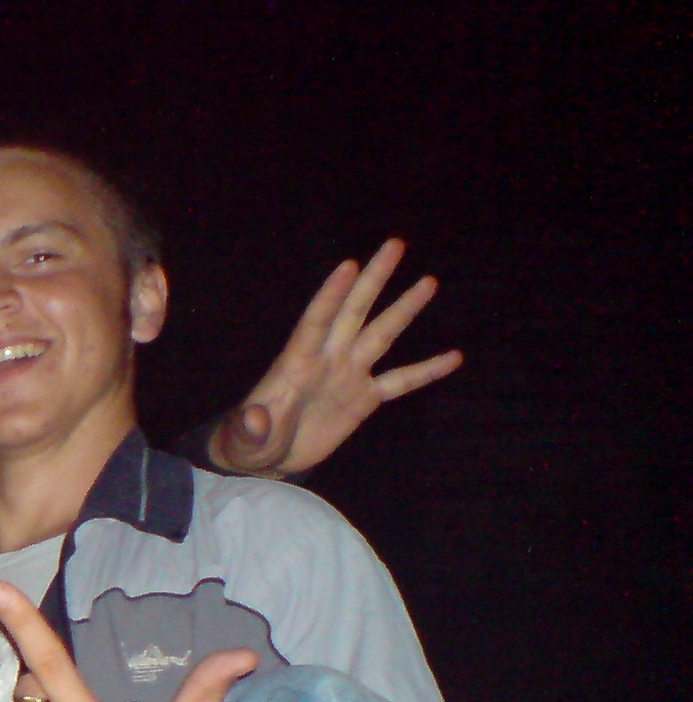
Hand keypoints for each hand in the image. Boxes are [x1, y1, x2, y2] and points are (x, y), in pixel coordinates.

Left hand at [210, 239, 462, 477]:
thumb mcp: (246, 438)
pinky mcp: (364, 399)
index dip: (331, 295)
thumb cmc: (249, 441)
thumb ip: (250, 427)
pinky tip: (454, 357)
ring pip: (382, 335)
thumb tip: (254, 418)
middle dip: (372, 280)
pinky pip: (401, 381)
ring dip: (404, 309)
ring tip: (429, 281)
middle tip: (394, 244)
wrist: (268, 456)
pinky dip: (427, 370)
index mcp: (297, 362)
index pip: (316, 321)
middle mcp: (327, 359)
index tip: (349, 265)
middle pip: (354, 312)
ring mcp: (348, 375)